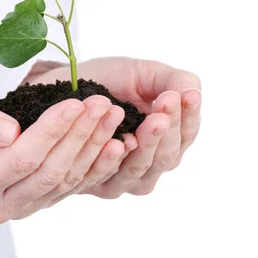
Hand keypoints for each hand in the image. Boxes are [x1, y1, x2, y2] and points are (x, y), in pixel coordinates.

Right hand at [0, 80, 127, 223]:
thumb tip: (10, 132)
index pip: (21, 159)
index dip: (51, 131)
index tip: (76, 102)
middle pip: (50, 172)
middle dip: (80, 136)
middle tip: (103, 103)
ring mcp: (23, 206)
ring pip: (67, 180)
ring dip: (94, 146)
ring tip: (113, 114)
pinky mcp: (42, 199)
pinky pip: (75, 184)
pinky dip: (98, 163)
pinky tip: (118, 141)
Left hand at [29, 57, 201, 199]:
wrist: (63, 85)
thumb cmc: (108, 80)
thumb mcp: (145, 74)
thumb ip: (175, 81)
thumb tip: (193, 94)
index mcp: (167, 138)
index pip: (187, 134)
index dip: (189, 116)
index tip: (187, 95)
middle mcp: (149, 163)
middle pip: (169, 156)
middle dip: (170, 129)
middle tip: (167, 103)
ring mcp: (123, 177)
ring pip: (144, 169)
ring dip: (149, 144)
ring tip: (153, 119)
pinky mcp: (96, 183)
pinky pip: (112, 177)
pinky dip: (118, 160)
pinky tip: (124, 141)